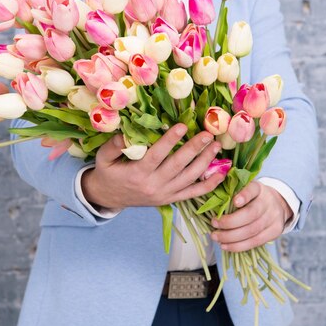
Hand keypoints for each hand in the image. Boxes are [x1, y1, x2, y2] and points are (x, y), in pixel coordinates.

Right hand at [81, 124, 224, 208]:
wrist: (109, 197)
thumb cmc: (108, 172)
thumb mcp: (104, 158)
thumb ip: (114, 146)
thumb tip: (126, 135)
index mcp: (137, 174)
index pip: (157, 156)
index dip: (170, 141)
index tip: (183, 126)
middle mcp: (153, 186)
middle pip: (178, 166)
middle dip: (194, 149)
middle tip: (208, 134)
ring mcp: (164, 194)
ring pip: (189, 179)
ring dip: (205, 162)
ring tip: (216, 146)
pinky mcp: (171, 199)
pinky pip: (193, 194)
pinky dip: (209, 185)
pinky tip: (221, 173)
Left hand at [211, 181, 292, 251]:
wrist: (276, 205)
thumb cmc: (252, 198)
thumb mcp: (243, 189)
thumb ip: (231, 192)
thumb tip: (211, 200)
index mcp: (258, 188)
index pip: (252, 189)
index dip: (244, 195)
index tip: (235, 201)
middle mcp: (268, 202)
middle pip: (251, 214)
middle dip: (230, 222)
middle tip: (214, 224)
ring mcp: (273, 217)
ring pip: (252, 230)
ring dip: (231, 237)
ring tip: (216, 237)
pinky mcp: (275, 231)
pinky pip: (256, 242)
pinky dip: (238, 246)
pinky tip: (226, 246)